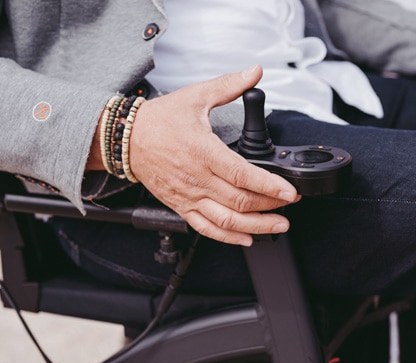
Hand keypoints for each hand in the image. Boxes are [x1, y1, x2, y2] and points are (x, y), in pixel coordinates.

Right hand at [127, 64, 300, 245]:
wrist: (126, 140)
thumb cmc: (158, 121)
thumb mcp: (195, 96)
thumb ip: (229, 85)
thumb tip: (255, 72)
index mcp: (203, 151)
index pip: (242, 176)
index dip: (269, 186)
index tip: (289, 191)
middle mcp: (196, 178)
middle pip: (239, 201)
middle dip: (270, 206)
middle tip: (289, 204)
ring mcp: (188, 195)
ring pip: (226, 220)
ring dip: (255, 226)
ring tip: (277, 225)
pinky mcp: (180, 205)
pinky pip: (205, 227)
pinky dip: (228, 236)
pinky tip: (246, 237)